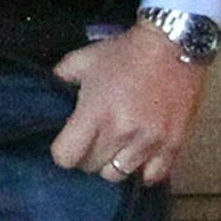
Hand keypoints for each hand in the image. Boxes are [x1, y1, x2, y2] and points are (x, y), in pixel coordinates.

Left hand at [50, 25, 212, 184]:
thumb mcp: (82, 60)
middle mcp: (121, 133)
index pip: (66, 157)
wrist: (173, 44)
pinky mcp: (173, 144)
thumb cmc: (124, 52)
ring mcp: (149, 142)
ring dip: (113, 162)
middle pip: (91, 168)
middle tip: (94, 140)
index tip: (69, 141)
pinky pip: (152, 176)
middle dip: (87, 156)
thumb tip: (47, 95)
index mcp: (94, 114)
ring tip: (117, 147)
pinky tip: (140, 155)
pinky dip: (144, 170)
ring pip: (118, 175)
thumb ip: (59, 79)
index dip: (63, 152)